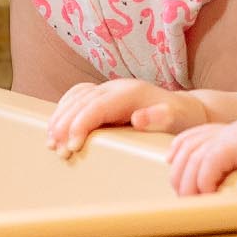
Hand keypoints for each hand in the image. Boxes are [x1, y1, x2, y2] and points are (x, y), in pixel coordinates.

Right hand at [48, 78, 212, 153]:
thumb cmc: (181, 119)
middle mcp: (116, 87)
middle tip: (57, 149)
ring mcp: (108, 89)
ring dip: (60, 118)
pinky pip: (76, 97)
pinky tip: (56, 127)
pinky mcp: (104, 95)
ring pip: (75, 98)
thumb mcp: (177, 120)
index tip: (72, 145)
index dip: (80, 124)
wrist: (185, 110)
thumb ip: (160, 118)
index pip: (96, 106)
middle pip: (81, 102)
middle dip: (65, 125)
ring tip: (51, 142)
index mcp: (130, 93)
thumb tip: (138, 118)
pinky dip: (63, 110)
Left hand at [165, 104, 236, 194]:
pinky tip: (208, 192)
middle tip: (182, 196)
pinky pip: (209, 164)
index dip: (178, 151)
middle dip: (179, 175)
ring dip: (189, 184)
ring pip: (192, 160)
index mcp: (229, 132)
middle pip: (186, 151)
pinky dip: (204, 180)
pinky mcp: (236, 144)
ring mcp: (229, 136)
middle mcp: (224, 132)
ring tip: (191, 201)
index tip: (173, 165)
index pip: (191, 137)